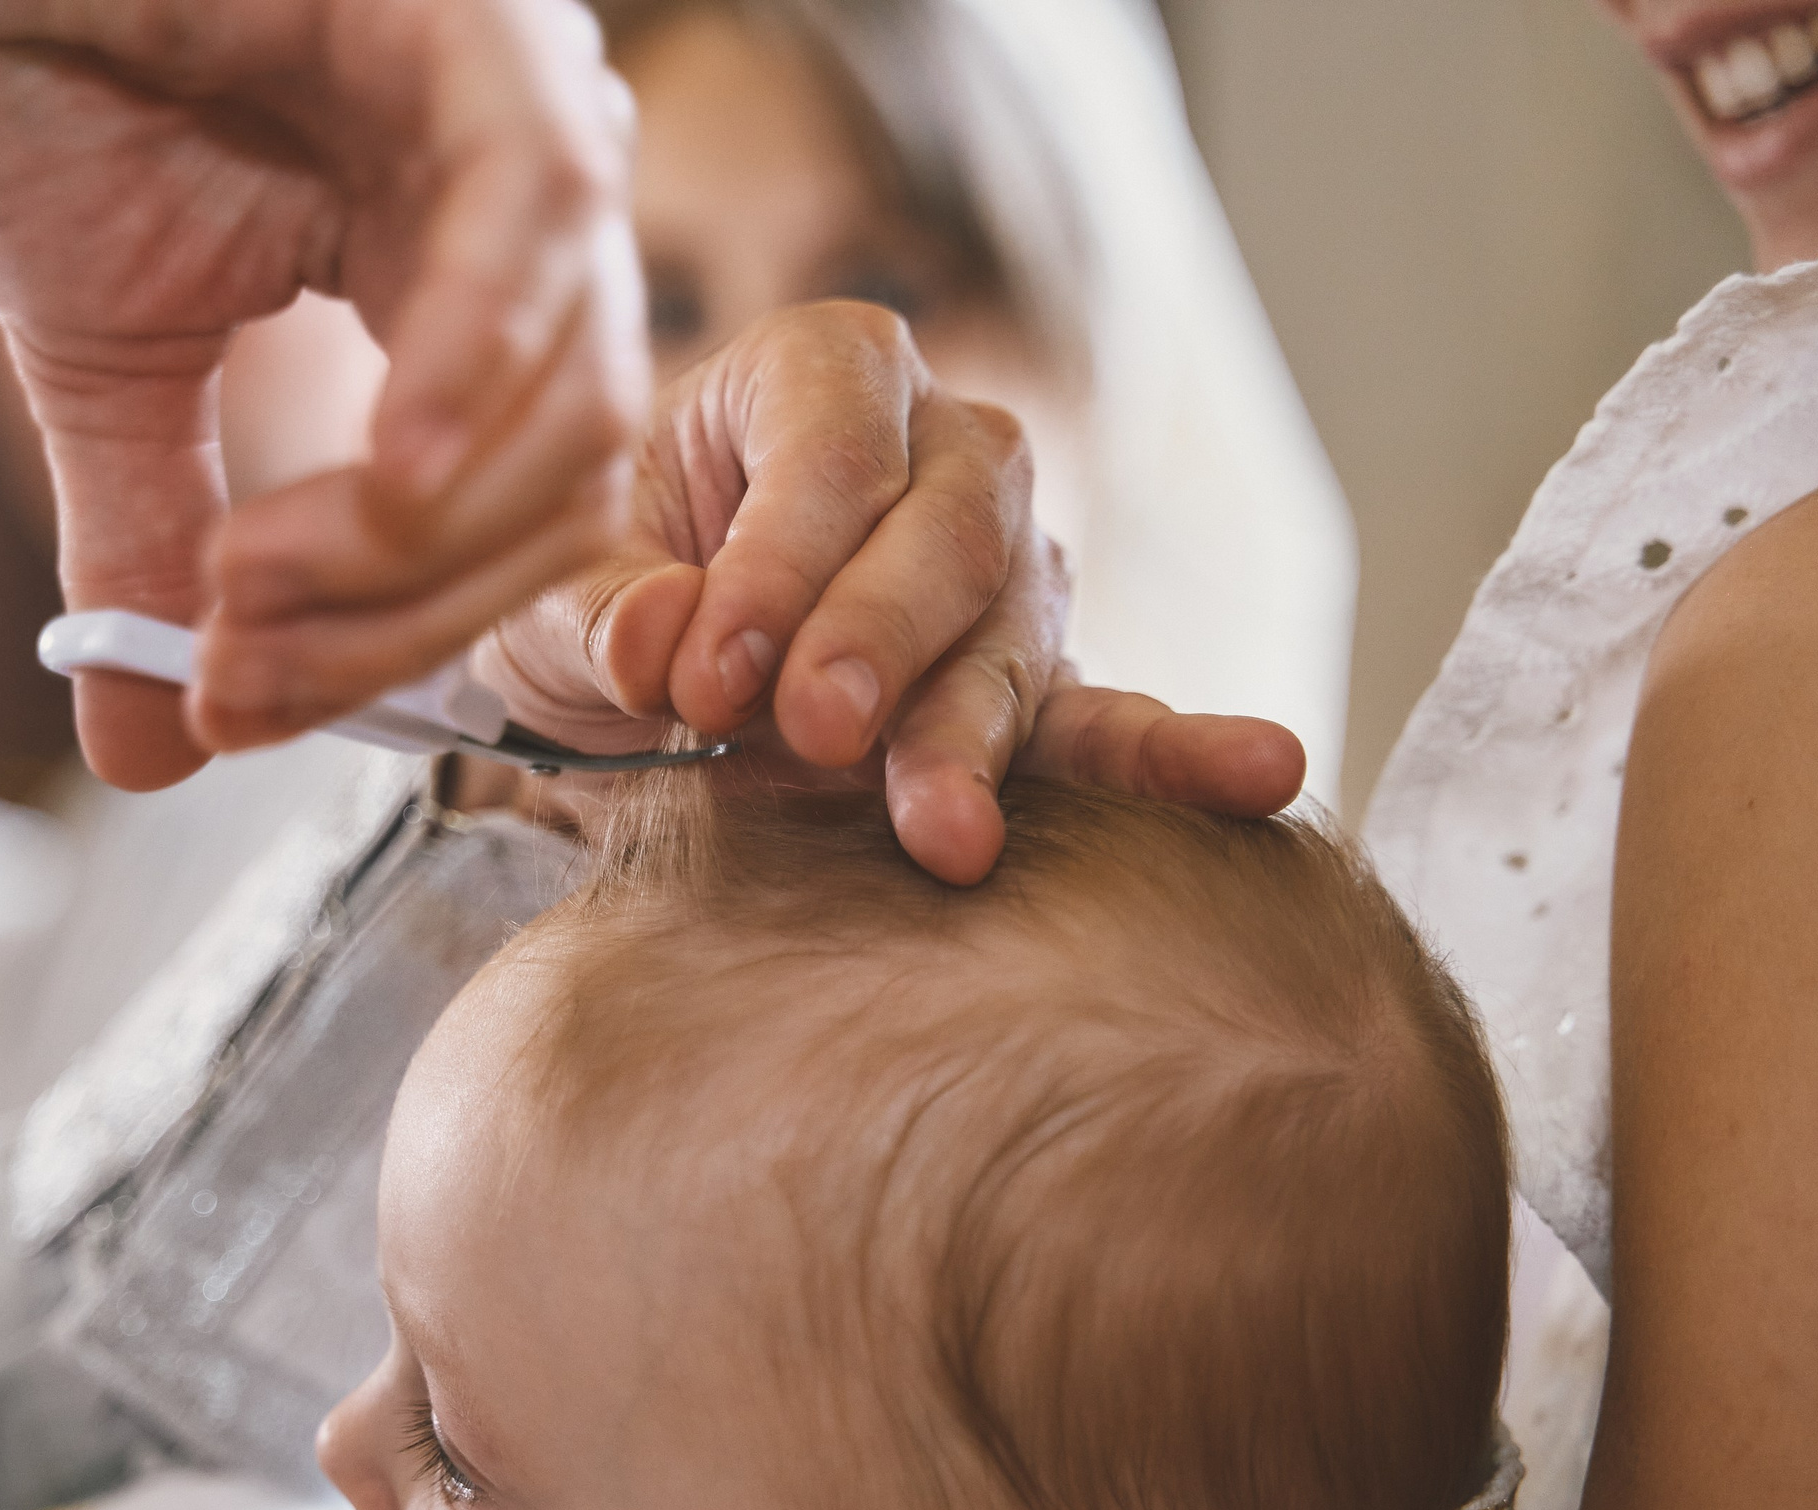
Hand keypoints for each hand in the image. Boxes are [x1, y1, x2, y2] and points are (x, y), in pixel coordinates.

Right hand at [0, 0, 646, 789]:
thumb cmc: (63, 94)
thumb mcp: (115, 373)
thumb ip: (158, 547)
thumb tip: (142, 755)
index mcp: (472, 300)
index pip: (502, 530)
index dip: (383, 646)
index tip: (234, 704)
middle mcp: (539, 226)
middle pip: (561, 497)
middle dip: (397, 617)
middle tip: (232, 661)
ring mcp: (537, 129)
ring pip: (572, 400)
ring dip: (410, 538)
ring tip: (244, 580)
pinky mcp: (496, 41)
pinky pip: (537, 235)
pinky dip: (470, 377)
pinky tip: (381, 480)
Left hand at [473, 302, 1304, 883]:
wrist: (649, 665)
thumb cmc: (607, 588)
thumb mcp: (558, 588)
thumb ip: (600, 610)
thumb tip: (653, 648)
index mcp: (822, 370)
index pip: (830, 447)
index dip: (776, 558)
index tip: (705, 669)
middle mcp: (943, 448)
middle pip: (946, 531)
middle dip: (877, 638)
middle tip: (812, 731)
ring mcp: (1009, 566)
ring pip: (1014, 632)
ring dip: (970, 733)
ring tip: (942, 832)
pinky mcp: (1035, 681)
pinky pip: (1108, 718)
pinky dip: (1172, 757)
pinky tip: (1260, 776)